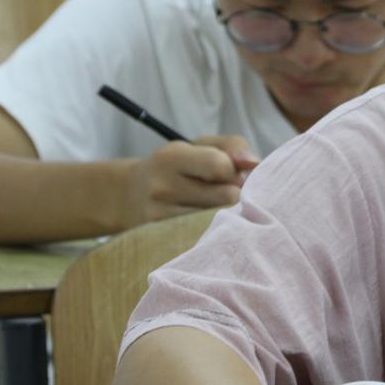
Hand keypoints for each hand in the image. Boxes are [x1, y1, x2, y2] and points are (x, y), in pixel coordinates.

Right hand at [120, 135, 259, 227]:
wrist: (129, 196)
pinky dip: (215, 226)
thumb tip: (255, 163)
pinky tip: (208, 220)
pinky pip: (206, 235)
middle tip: (232, 190)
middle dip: (237, 192)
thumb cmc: (179, 166)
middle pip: (226, 195)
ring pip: (219, 218)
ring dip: (228, 210)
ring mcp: (161, 217)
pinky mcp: (164, 239)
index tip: (238, 172)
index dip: (237, 170)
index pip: (219, 166)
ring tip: (217, 203)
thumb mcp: (201, 145)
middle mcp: (162, 188)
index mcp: (171, 157)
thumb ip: (233, 147)